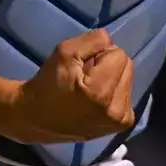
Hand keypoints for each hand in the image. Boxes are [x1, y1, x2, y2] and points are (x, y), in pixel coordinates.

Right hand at [5, 29, 135, 143]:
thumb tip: (112, 42)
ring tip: (90, 88)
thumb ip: (94, 40)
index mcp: (100, 92)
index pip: (118, 54)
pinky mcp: (122, 124)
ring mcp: (120, 119)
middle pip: (127, 66)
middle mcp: (115, 109)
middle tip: (85, 76)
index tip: (82, 65)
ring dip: (111, 78)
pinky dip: (113, 92)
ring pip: (128, 79)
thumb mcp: (65, 51)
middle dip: (108, 65)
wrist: (37, 118)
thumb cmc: (49, 84)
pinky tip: (97, 99)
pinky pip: (127, 94)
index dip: (99, 54)